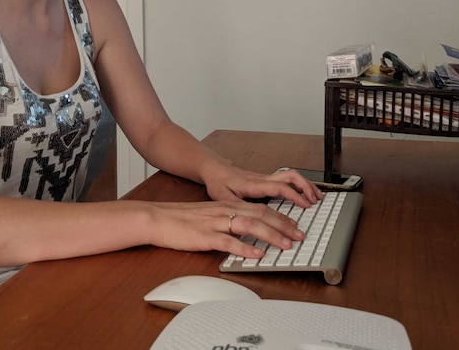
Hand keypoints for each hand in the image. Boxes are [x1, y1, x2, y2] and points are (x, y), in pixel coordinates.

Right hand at [143, 200, 303, 258]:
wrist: (158, 218)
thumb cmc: (182, 219)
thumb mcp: (211, 215)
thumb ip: (231, 221)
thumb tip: (250, 233)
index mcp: (229, 205)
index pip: (262, 209)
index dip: (282, 218)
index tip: (296, 227)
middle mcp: (226, 211)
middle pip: (262, 215)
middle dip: (284, 226)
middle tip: (300, 236)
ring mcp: (217, 223)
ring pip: (251, 225)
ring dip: (272, 235)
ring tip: (286, 244)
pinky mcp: (206, 235)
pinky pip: (230, 241)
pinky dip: (246, 247)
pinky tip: (257, 253)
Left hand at [202, 163, 323, 207]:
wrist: (215, 170)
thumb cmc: (218, 183)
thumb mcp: (224, 199)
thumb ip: (237, 210)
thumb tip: (251, 222)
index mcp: (255, 184)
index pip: (280, 186)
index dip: (295, 195)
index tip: (305, 205)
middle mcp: (263, 179)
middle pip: (291, 176)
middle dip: (307, 187)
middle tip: (316, 201)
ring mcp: (265, 178)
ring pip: (291, 175)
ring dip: (305, 184)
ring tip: (316, 197)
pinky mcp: (266, 180)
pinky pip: (287, 179)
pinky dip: (299, 185)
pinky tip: (303, 194)